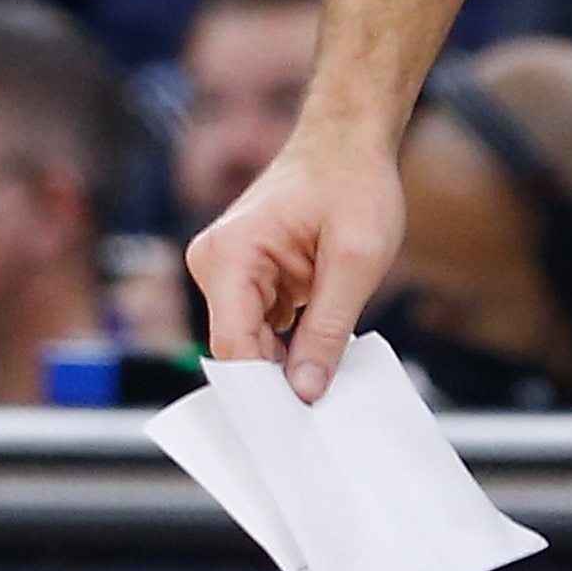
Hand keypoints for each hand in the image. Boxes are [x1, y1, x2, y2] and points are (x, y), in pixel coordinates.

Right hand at [188, 127, 409, 404]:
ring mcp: (228, 270)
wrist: (351, 138)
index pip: (234, 347)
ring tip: (324, 394)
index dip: (262, 393)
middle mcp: (215, 263)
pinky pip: (262, 327)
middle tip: (316, 425)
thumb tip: (305, 392)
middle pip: (239, 349)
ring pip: (252, 343)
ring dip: (286, 364)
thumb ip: (328, 328)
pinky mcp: (248, 276)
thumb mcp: (355, 260)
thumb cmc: (354, 183)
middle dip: (275, 383)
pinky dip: (289, 346)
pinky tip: (319, 363)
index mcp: (229, 255)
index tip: (293, 432)